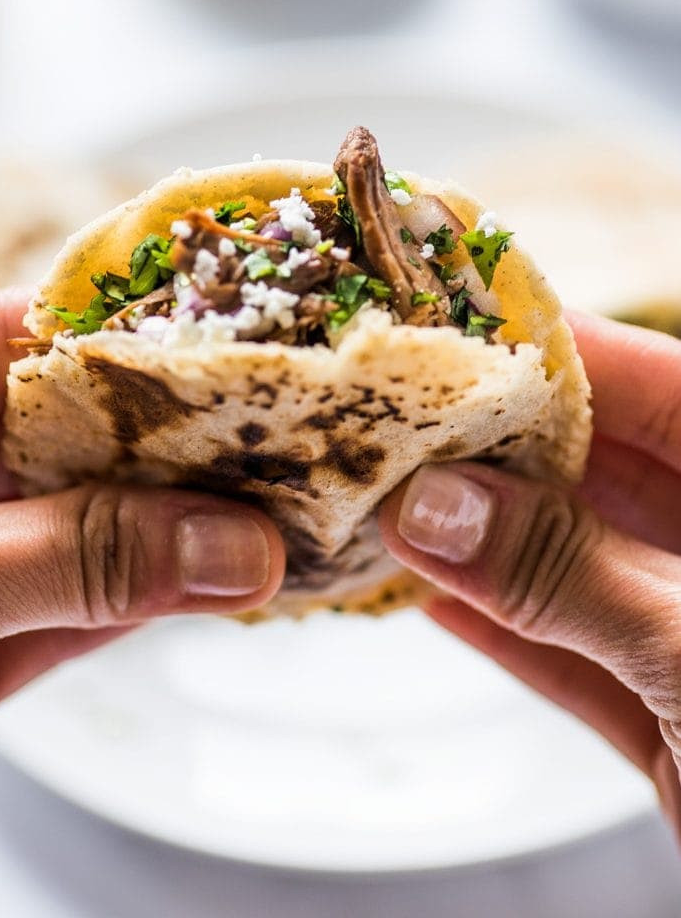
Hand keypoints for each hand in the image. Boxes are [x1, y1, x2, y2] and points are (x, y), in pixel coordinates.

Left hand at [0, 289, 283, 844]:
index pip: (7, 338)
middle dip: (166, 446)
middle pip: (61, 434)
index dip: (119, 337)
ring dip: (169, 532)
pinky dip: (141, 601)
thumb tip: (232, 543)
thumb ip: (81, 558)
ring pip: (76, 525)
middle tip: (272, 442)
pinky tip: (215, 584)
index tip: (223, 344)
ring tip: (268, 518)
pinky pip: (70, 606)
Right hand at [378, 313, 680, 836]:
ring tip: (394, 502)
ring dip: (485, 544)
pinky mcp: (680, 721)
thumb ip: (569, 575)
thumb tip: (435, 505)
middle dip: (497, 451)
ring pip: (580, 567)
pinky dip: (505, 634)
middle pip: (606, 473)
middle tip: (396, 424)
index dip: (555, 350)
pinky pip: (577, 658)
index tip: (453, 325)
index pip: (660, 388)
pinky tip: (430, 600)